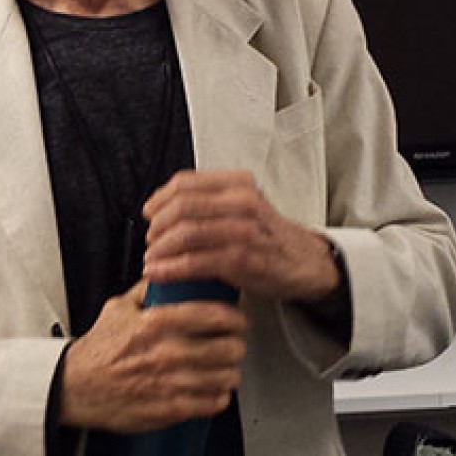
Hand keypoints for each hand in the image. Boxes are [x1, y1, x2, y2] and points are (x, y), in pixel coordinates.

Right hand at [59, 280, 246, 432]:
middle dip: (236, 344)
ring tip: (226, 367)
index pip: (213, 315)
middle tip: (235, 342)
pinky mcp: (171, 409)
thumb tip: (166, 275)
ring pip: (225, 376)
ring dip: (230, 371)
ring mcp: (171, 382)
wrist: (77, 387)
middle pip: (227, 347)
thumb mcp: (118, 308)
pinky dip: (219, 395)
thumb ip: (147, 291)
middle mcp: (168, 352)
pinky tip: (214, 388)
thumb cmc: (99, 349)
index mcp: (157, 322)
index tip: (236, 318)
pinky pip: (213, 403)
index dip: (234, 316)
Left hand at [143, 170, 339, 302]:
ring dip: (160, 248)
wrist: (307, 262)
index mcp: (238, 183)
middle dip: (157, 225)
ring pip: (186, 233)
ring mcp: (244, 231)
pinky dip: (171, 269)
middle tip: (149, 240)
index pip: (185, 183)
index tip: (148, 212)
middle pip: (181, 206)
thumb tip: (163, 207)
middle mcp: (242, 202)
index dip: (159, 198)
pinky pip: (196, 262)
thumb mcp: (243, 204)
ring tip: (151, 259)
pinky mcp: (243, 260)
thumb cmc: (268, 235)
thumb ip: (210, 200)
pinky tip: (159, 273)